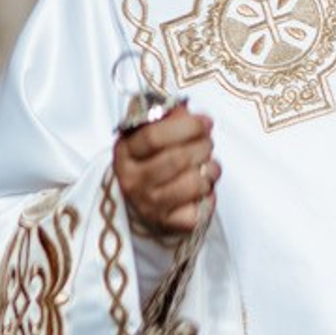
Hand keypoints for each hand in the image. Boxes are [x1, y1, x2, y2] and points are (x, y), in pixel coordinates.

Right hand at [113, 106, 216, 241]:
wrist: (141, 202)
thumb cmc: (150, 161)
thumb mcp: (148, 134)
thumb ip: (165, 118)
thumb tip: (185, 110)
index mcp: (124, 154)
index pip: (153, 136)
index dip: (186, 126)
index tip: (205, 122)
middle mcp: (133, 182)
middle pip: (178, 158)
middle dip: (203, 146)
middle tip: (208, 143)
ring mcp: (150, 206)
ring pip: (194, 183)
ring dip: (211, 169)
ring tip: (208, 165)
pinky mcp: (169, 224)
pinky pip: (201, 207)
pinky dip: (209, 194)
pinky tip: (203, 188)